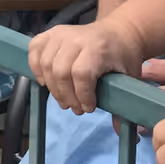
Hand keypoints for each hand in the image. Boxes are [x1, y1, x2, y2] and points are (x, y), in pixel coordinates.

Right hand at [29, 19, 146, 114]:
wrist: (118, 32)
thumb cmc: (123, 56)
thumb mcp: (130, 78)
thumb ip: (123, 103)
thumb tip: (122, 132)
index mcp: (98, 48)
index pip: (81, 74)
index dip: (82, 95)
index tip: (89, 108)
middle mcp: (76, 38)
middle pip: (60, 71)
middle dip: (66, 96)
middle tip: (75, 108)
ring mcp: (60, 33)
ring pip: (46, 63)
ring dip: (52, 87)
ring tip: (63, 99)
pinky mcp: (50, 32)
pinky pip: (34, 49)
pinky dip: (35, 67)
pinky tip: (44, 81)